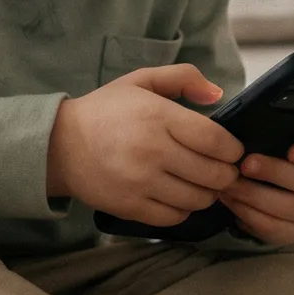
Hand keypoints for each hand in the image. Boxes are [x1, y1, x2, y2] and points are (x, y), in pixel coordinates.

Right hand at [49, 65, 244, 229]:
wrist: (60, 146)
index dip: (233, 149)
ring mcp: (141, 183)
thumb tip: (218, 94)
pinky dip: (185, 208)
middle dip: (227, 174)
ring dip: (209, 193)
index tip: (233, 150)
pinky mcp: (131, 207)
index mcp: (158, 117)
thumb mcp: (141, 81)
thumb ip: (183, 77)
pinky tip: (181, 195)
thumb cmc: (106, 111)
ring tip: (203, 183)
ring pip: (198, 199)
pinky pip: (175, 216)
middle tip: (223, 169)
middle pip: (213, 174)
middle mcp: (152, 152)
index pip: (215, 141)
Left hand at [217, 138, 293, 247]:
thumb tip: (253, 124)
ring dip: (255, 196)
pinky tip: (232, 201)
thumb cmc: (279, 153)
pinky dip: (249, 215)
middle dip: (275, 173)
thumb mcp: (284, 139)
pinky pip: (275, 228)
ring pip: (290, 209)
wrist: (275, 186)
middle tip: (246, 164)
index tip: (292, 151)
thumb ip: (278, 132)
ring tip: (230, 183)